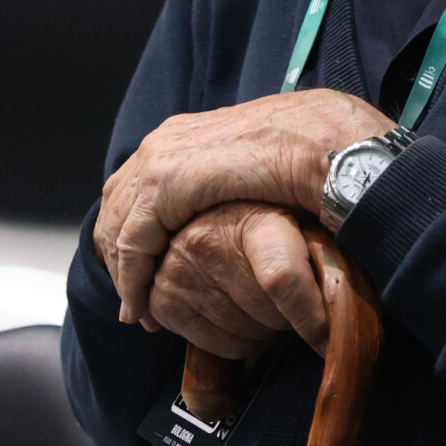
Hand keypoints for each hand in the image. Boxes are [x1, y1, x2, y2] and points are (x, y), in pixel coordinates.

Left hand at [97, 90, 392, 326]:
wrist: (330, 143)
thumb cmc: (314, 153)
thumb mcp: (264, 167)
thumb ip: (239, 181)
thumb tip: (239, 204)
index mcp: (185, 133)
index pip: (135, 182)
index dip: (131, 229)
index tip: (142, 270)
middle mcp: (164, 140)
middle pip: (115, 202)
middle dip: (116, 252)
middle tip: (131, 299)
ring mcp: (160, 158)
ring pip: (115, 224)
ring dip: (123, 271)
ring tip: (137, 312)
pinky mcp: (164, 183)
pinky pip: (133, 240)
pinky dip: (132, 278)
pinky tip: (141, 306)